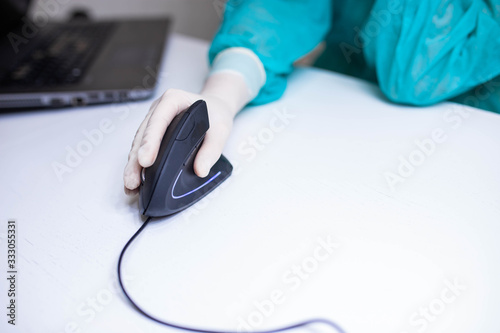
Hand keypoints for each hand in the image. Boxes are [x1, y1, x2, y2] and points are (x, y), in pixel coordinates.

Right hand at [123, 72, 250, 194]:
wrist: (214, 107)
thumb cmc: (216, 114)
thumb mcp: (222, 129)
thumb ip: (213, 149)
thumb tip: (200, 170)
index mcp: (174, 99)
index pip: (159, 120)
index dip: (150, 140)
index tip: (146, 161)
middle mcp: (159, 108)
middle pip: (143, 134)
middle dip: (136, 159)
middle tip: (133, 180)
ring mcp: (153, 119)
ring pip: (138, 143)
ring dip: (133, 164)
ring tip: (131, 184)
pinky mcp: (152, 132)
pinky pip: (142, 148)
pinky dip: (137, 164)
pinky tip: (137, 180)